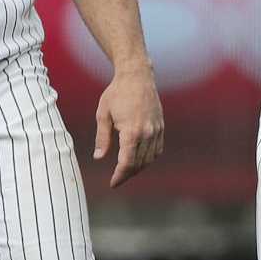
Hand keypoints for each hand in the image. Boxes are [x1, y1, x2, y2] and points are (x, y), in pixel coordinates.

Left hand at [93, 63, 163, 186]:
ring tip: (126, 171)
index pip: (127, 162)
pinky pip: (157, 149)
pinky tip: (140, 159)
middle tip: (116, 179)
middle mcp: (147, 133)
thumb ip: (102, 138)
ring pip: (150, 158)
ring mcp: (156, 129)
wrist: (137, 76)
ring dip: (139, 168)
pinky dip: (149, 158)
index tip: (112, 183)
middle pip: (139, 164)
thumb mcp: (103, 114)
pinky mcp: (161, 126)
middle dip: (127, 174)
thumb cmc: (116, 93)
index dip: (119, 176)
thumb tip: (99, 157)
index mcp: (131, 131)